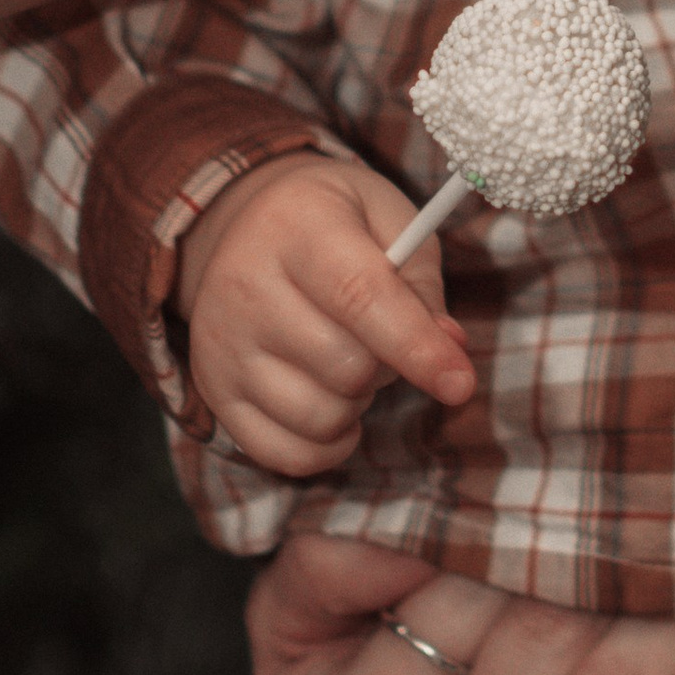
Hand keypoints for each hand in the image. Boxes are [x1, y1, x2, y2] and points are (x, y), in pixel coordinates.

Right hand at [177, 154, 473, 474]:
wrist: (245, 224)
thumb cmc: (334, 222)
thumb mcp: (389, 220)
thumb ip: (423, 283)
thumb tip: (448, 351)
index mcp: (296, 226)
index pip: (360, 297)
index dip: (416, 347)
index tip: (460, 384)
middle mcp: (244, 284)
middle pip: (346, 366)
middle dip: (387, 366)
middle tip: (379, 336)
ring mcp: (222, 344)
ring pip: (320, 416)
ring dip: (356, 404)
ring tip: (347, 361)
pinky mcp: (214, 391)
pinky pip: (288, 454)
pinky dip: (327, 444)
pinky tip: (331, 403)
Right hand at [248, 533, 674, 674]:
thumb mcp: (293, 629)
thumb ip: (328, 560)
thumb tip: (414, 502)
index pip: (456, 599)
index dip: (509, 526)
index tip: (542, 478)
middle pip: (549, 643)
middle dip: (594, 560)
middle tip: (624, 505)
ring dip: (659, 621)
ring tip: (667, 566)